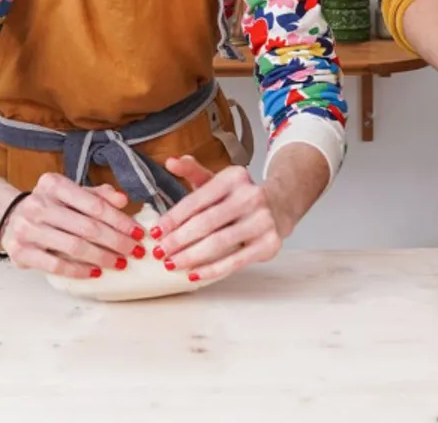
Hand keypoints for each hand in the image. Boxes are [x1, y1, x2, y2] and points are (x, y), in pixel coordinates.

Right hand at [0, 173, 140, 278]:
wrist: (10, 218)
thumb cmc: (50, 206)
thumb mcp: (71, 194)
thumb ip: (97, 196)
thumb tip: (123, 200)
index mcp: (52, 184)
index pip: (93, 204)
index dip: (119, 220)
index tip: (138, 232)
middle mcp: (37, 204)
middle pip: (87, 227)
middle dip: (116, 241)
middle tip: (135, 251)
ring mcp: (27, 229)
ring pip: (74, 247)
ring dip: (101, 257)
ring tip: (119, 263)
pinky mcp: (21, 252)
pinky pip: (56, 265)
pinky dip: (79, 270)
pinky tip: (95, 272)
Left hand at [148, 156, 288, 283]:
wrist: (281, 205)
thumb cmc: (240, 196)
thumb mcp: (218, 180)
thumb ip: (193, 171)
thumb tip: (169, 162)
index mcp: (234, 177)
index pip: (197, 200)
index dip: (173, 218)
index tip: (156, 231)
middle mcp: (251, 196)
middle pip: (206, 223)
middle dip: (178, 240)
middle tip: (159, 252)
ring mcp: (262, 221)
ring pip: (218, 243)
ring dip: (191, 256)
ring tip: (171, 264)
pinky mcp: (269, 244)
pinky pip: (235, 261)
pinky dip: (211, 270)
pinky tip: (194, 274)